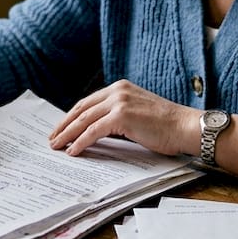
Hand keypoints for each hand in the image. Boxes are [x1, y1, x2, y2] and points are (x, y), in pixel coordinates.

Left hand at [48, 80, 199, 156]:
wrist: (185, 126)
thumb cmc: (166, 126)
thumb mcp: (137, 114)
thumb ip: (117, 117)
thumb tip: (96, 132)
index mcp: (120, 88)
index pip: (88, 102)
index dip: (72, 117)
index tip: (61, 129)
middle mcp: (117, 91)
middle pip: (81, 109)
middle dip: (64, 125)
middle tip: (52, 138)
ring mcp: (119, 102)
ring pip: (84, 120)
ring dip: (68, 134)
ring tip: (57, 146)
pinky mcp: (122, 116)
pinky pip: (94, 131)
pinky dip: (81, 141)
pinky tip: (73, 151)